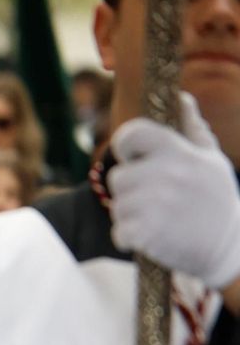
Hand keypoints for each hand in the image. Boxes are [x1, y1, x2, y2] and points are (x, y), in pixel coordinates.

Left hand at [109, 92, 239, 287]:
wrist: (229, 247)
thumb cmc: (216, 200)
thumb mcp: (211, 159)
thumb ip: (192, 128)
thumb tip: (181, 97)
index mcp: (178, 151)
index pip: (130, 133)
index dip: (125, 146)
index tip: (134, 158)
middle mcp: (164, 173)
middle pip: (117, 177)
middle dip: (130, 190)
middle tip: (156, 200)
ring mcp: (152, 203)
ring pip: (116, 205)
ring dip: (130, 215)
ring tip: (159, 219)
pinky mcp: (144, 232)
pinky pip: (118, 231)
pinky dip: (129, 238)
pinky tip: (152, 237)